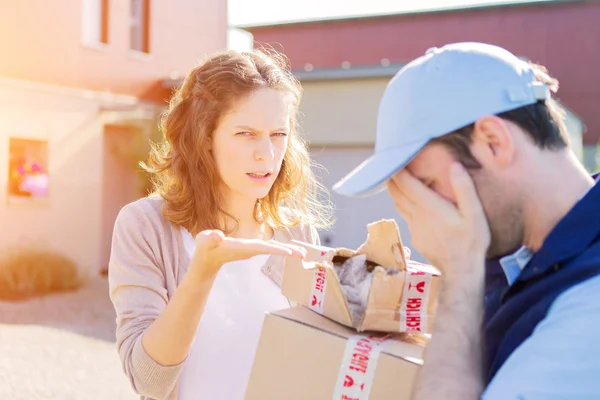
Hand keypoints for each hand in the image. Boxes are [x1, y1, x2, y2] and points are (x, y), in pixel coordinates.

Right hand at [190, 230, 305, 276]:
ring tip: (303, 253)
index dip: (276, 249)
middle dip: (288, 252)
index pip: (262, 248)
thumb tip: (217, 236)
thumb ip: (210, 238)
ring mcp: (252, 250)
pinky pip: (270, 248)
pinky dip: (281, 248)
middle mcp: (251, 250)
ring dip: (288, 251)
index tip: (289, 253)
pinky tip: (290, 249)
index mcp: (243, 247)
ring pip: (273, 249)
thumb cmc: (205, 248)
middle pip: (272, 250)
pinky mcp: (252, 249)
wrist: (206, 260)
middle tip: (305, 255)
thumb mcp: (205, 241)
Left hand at [386, 163, 489, 280]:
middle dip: (392, 178)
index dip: (398, 170)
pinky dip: (403, 206)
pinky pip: (406, 217)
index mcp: (430, 207)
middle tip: (388, 165)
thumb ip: (464, 189)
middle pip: (397, 193)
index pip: (407, 184)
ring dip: (395, 192)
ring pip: (399, 205)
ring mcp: (415, 228)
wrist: (461, 272)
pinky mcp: (416, 237)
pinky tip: (408, 204)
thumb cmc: (471, 242)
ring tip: (393, 180)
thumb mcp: (474, 215)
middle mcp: (417, 216)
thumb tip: (455, 166)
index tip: (392, 158)